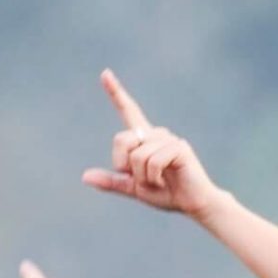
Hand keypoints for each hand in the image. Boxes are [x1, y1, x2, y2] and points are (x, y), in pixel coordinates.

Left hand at [81, 71, 226, 220]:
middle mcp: (156, 134)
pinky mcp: (179, 147)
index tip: (104, 73)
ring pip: (137, 156)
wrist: (193, 204)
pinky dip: (153, 179)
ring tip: (159, 182)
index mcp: (145, 139)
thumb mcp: (134, 188)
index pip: (128, 111)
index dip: (116, 93)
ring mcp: (169, 139)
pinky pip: (152, 162)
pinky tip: (166, 182)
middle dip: (125, 166)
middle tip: (143, 180)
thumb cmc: (167, 193)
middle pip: (122, 140)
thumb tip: (84, 177)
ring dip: (143, 178)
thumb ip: (112, 181)